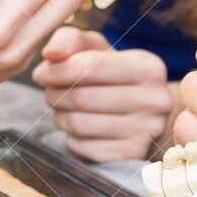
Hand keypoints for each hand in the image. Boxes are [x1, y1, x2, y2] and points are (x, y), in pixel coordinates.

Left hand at [32, 30, 170, 161]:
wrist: (144, 114)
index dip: (56, 70)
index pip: (88, 67)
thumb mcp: (96, 49)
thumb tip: (51, 53)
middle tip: (50, 92)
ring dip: (60, 116)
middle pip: (81, 97)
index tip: (41, 73)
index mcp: (149, 66)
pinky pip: (83, 148)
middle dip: (54, 94)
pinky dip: (72, 138)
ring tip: (63, 109)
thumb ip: (70, 40)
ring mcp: (147, 131)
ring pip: (79, 124)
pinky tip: (79, 129)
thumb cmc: (113, 75)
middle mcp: (155, 99)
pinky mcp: (133, 155)